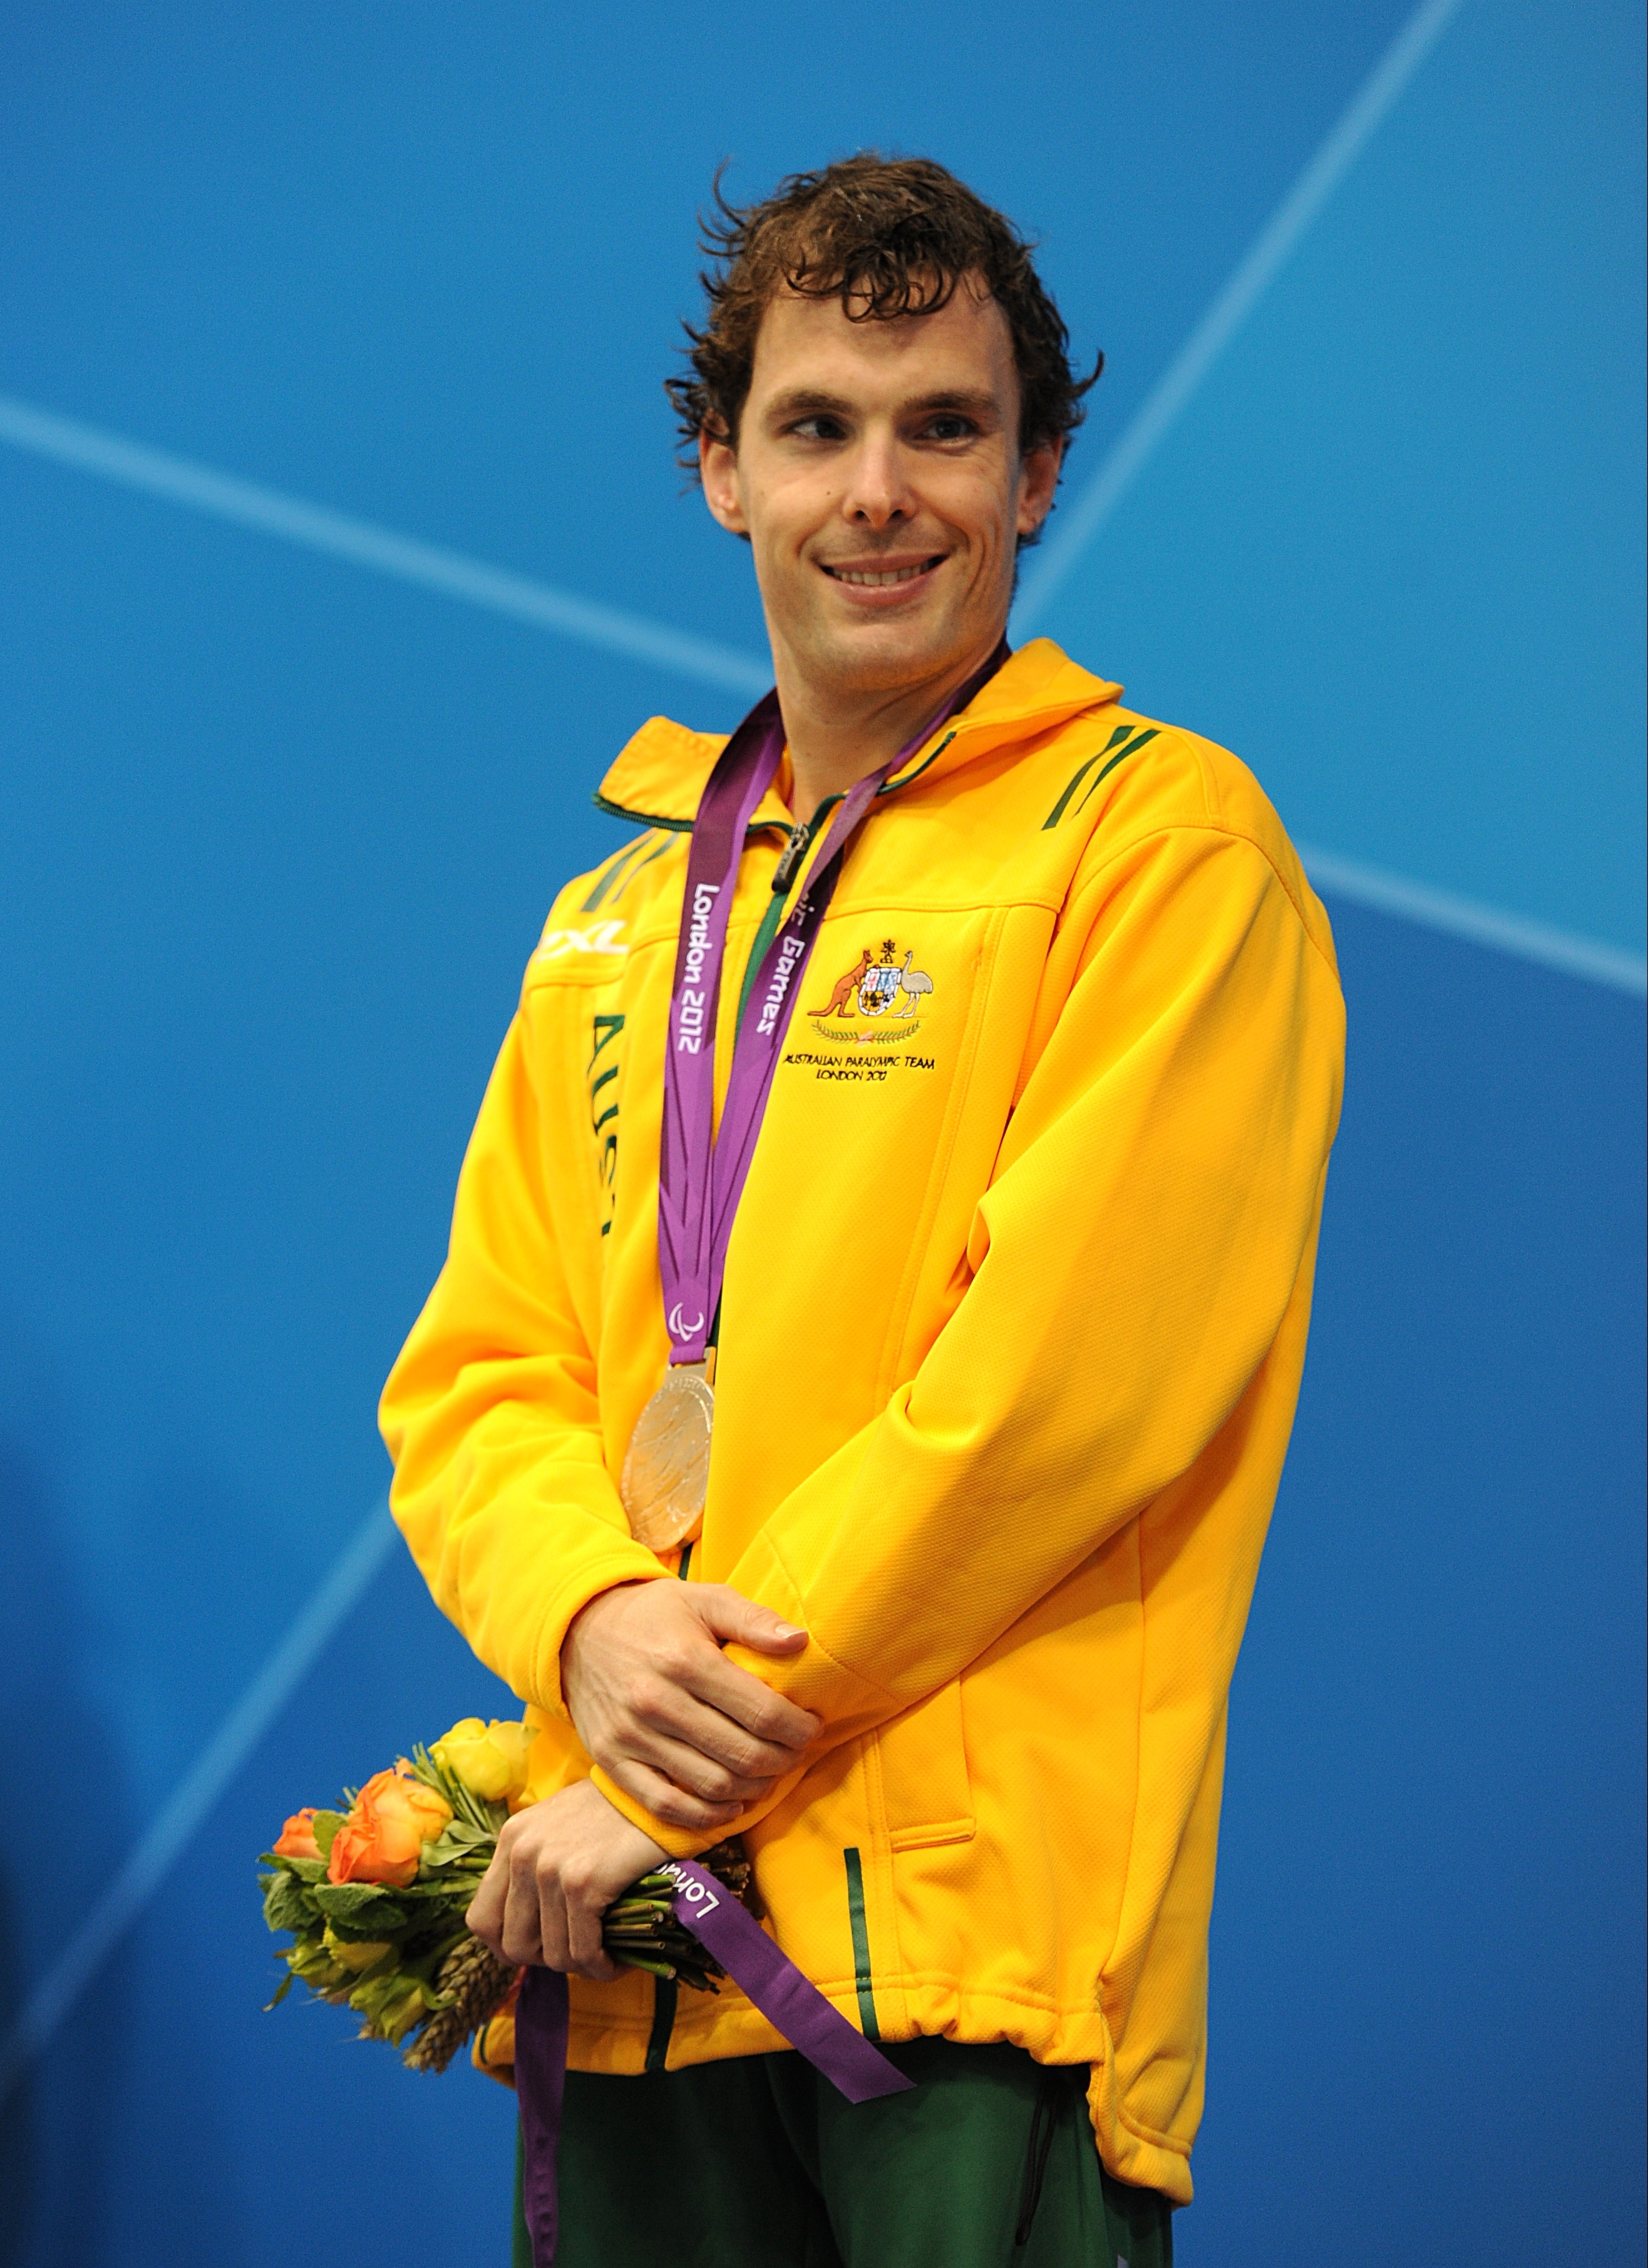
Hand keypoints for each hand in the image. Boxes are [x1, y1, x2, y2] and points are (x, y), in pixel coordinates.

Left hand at [465, 1779, 666, 1978]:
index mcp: (512, 1838)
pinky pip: (584, 1951)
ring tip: (605, 1957)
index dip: (507, 1945)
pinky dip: (602, 1966)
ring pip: (553, 1955)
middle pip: (513, 1944)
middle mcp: (523, 1853)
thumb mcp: (562, 1827)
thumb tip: (531, 1923)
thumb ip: (537, 1864)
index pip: (481, 1919)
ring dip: (582, 1965)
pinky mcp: (583, 1883)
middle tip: (579, 1951)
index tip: (539, 1947)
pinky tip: (619, 1960)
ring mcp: (550, 1868)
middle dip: (547, 1959)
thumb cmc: (619, 1810)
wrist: (662, 1792)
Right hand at [563, 1580, 819, 1831]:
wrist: (578, 1630)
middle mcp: (656, 1701)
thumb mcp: (704, 1599)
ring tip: (769, 1774)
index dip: (799, 1727)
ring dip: (753, 1789)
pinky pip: (665, 1806)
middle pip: (741, 1753)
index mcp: (685, 1659)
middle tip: (796, 1752)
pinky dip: (706, 1816)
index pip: (762, 1711)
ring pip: (710, 1785)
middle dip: (783, 1760)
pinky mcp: (611, 1761)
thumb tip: (800, 1641)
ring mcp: (630, 1736)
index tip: (812, 1726)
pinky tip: (731, 1804)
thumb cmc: (654, 1614)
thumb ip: (753, 1620)